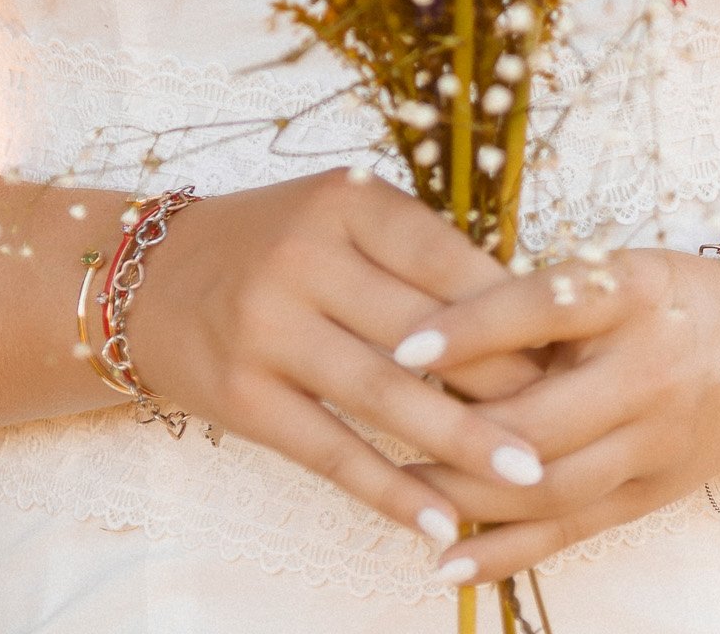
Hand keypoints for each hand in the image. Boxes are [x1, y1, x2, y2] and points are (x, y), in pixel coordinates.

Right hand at [120, 169, 550, 547]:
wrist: (148, 279)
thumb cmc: (274, 244)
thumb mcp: (341, 216)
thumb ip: (417, 253)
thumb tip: (526, 314)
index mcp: (343, 200)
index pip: (446, 256)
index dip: (514, 307)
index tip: (572, 347)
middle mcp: (303, 257)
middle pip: (424, 329)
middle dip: (504, 380)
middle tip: (572, 419)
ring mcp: (268, 328)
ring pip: (386, 395)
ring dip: (463, 442)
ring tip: (529, 477)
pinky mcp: (244, 395)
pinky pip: (331, 451)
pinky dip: (391, 490)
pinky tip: (441, 519)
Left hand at [398, 246, 719, 585]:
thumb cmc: (667, 298)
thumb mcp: (614, 271)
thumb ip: (540, 298)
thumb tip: (438, 320)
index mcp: (630, 294)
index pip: (541, 308)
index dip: (469, 328)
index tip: (402, 343)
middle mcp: (646, 371)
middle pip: (540, 418)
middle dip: (455, 432)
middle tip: (382, 425)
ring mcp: (652, 442)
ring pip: (549, 485)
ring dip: (466, 495)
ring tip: (399, 490)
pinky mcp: (649, 494)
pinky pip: (569, 532)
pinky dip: (504, 552)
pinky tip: (447, 560)